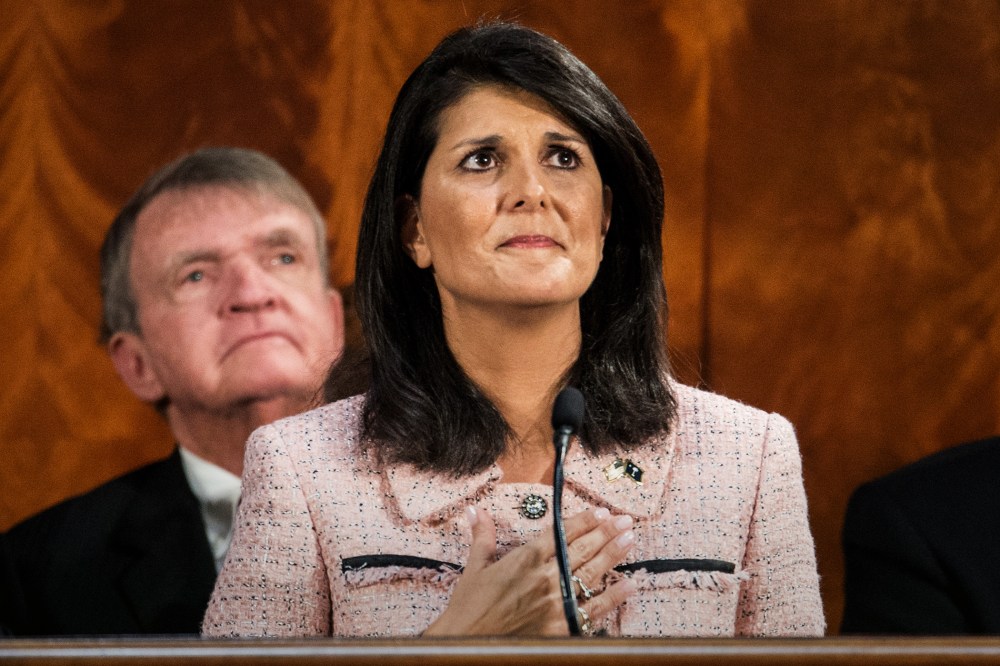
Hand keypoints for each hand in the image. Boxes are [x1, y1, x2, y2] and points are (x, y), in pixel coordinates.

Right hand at [423, 506, 636, 635]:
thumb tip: (475, 511)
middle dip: (606, 532)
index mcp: (525, 558)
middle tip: (624, 521)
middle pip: (582, 549)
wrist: (467, 643)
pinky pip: (593, 608)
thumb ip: (482, 536)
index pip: (561, 532)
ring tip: (629, 540)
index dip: (583, 520)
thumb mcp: (475, 568)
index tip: (600, 511)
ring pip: (591, 573)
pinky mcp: (561, 626)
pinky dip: (612, 596)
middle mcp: (545, 576)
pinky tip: (629, 585)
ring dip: (613, 554)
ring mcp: (556, 602)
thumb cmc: (469, 608)